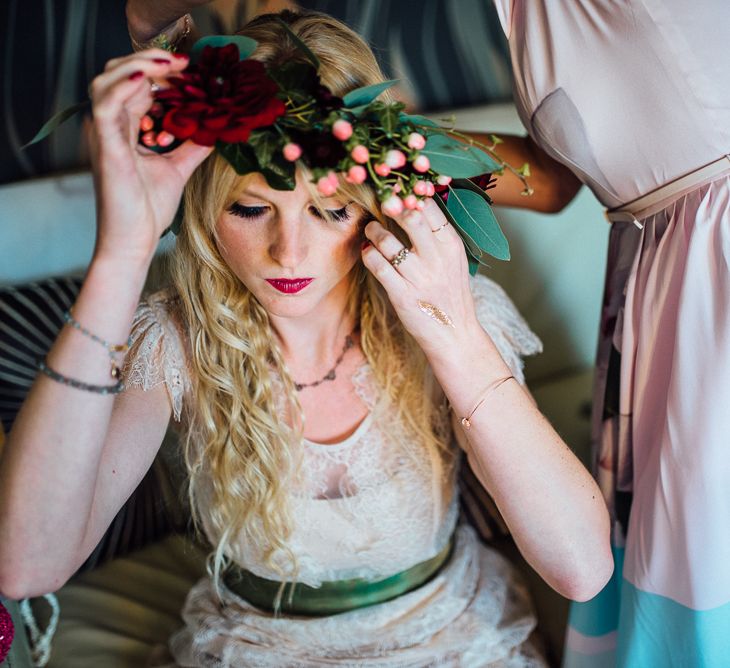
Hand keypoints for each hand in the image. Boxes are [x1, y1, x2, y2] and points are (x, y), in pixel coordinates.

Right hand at [88, 50, 212, 263]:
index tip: (192, 69)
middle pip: (121, 74)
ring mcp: (105, 135)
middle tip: (186, 62)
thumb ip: (193, 146)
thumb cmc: (147, 210)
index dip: (162, 71)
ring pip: (109, 80)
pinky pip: (107, 104)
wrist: (134, 241)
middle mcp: (112, 127)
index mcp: (126, 129)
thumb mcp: (177, 169)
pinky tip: (147, 78)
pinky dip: (124, 86)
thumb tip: (216, 129)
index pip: (138, 86)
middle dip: (152, 61)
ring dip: (139, 64)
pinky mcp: (106, 147)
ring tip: (171, 62)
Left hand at [361, 199, 481, 356]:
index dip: (408, 195)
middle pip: (410, 217)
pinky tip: (368, 252)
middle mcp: (437, 258)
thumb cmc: (450, 293)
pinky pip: (378, 266)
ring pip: (388, 241)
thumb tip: (412, 201)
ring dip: (374, 231)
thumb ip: (437, 233)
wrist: (454, 334)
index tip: (395, 191)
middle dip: (389, 205)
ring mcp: (419, 277)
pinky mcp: (402, 295)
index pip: (429, 206)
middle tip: (378, 203)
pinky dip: (369, 254)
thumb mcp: (454, 259)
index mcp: (451, 244)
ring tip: (371, 230)